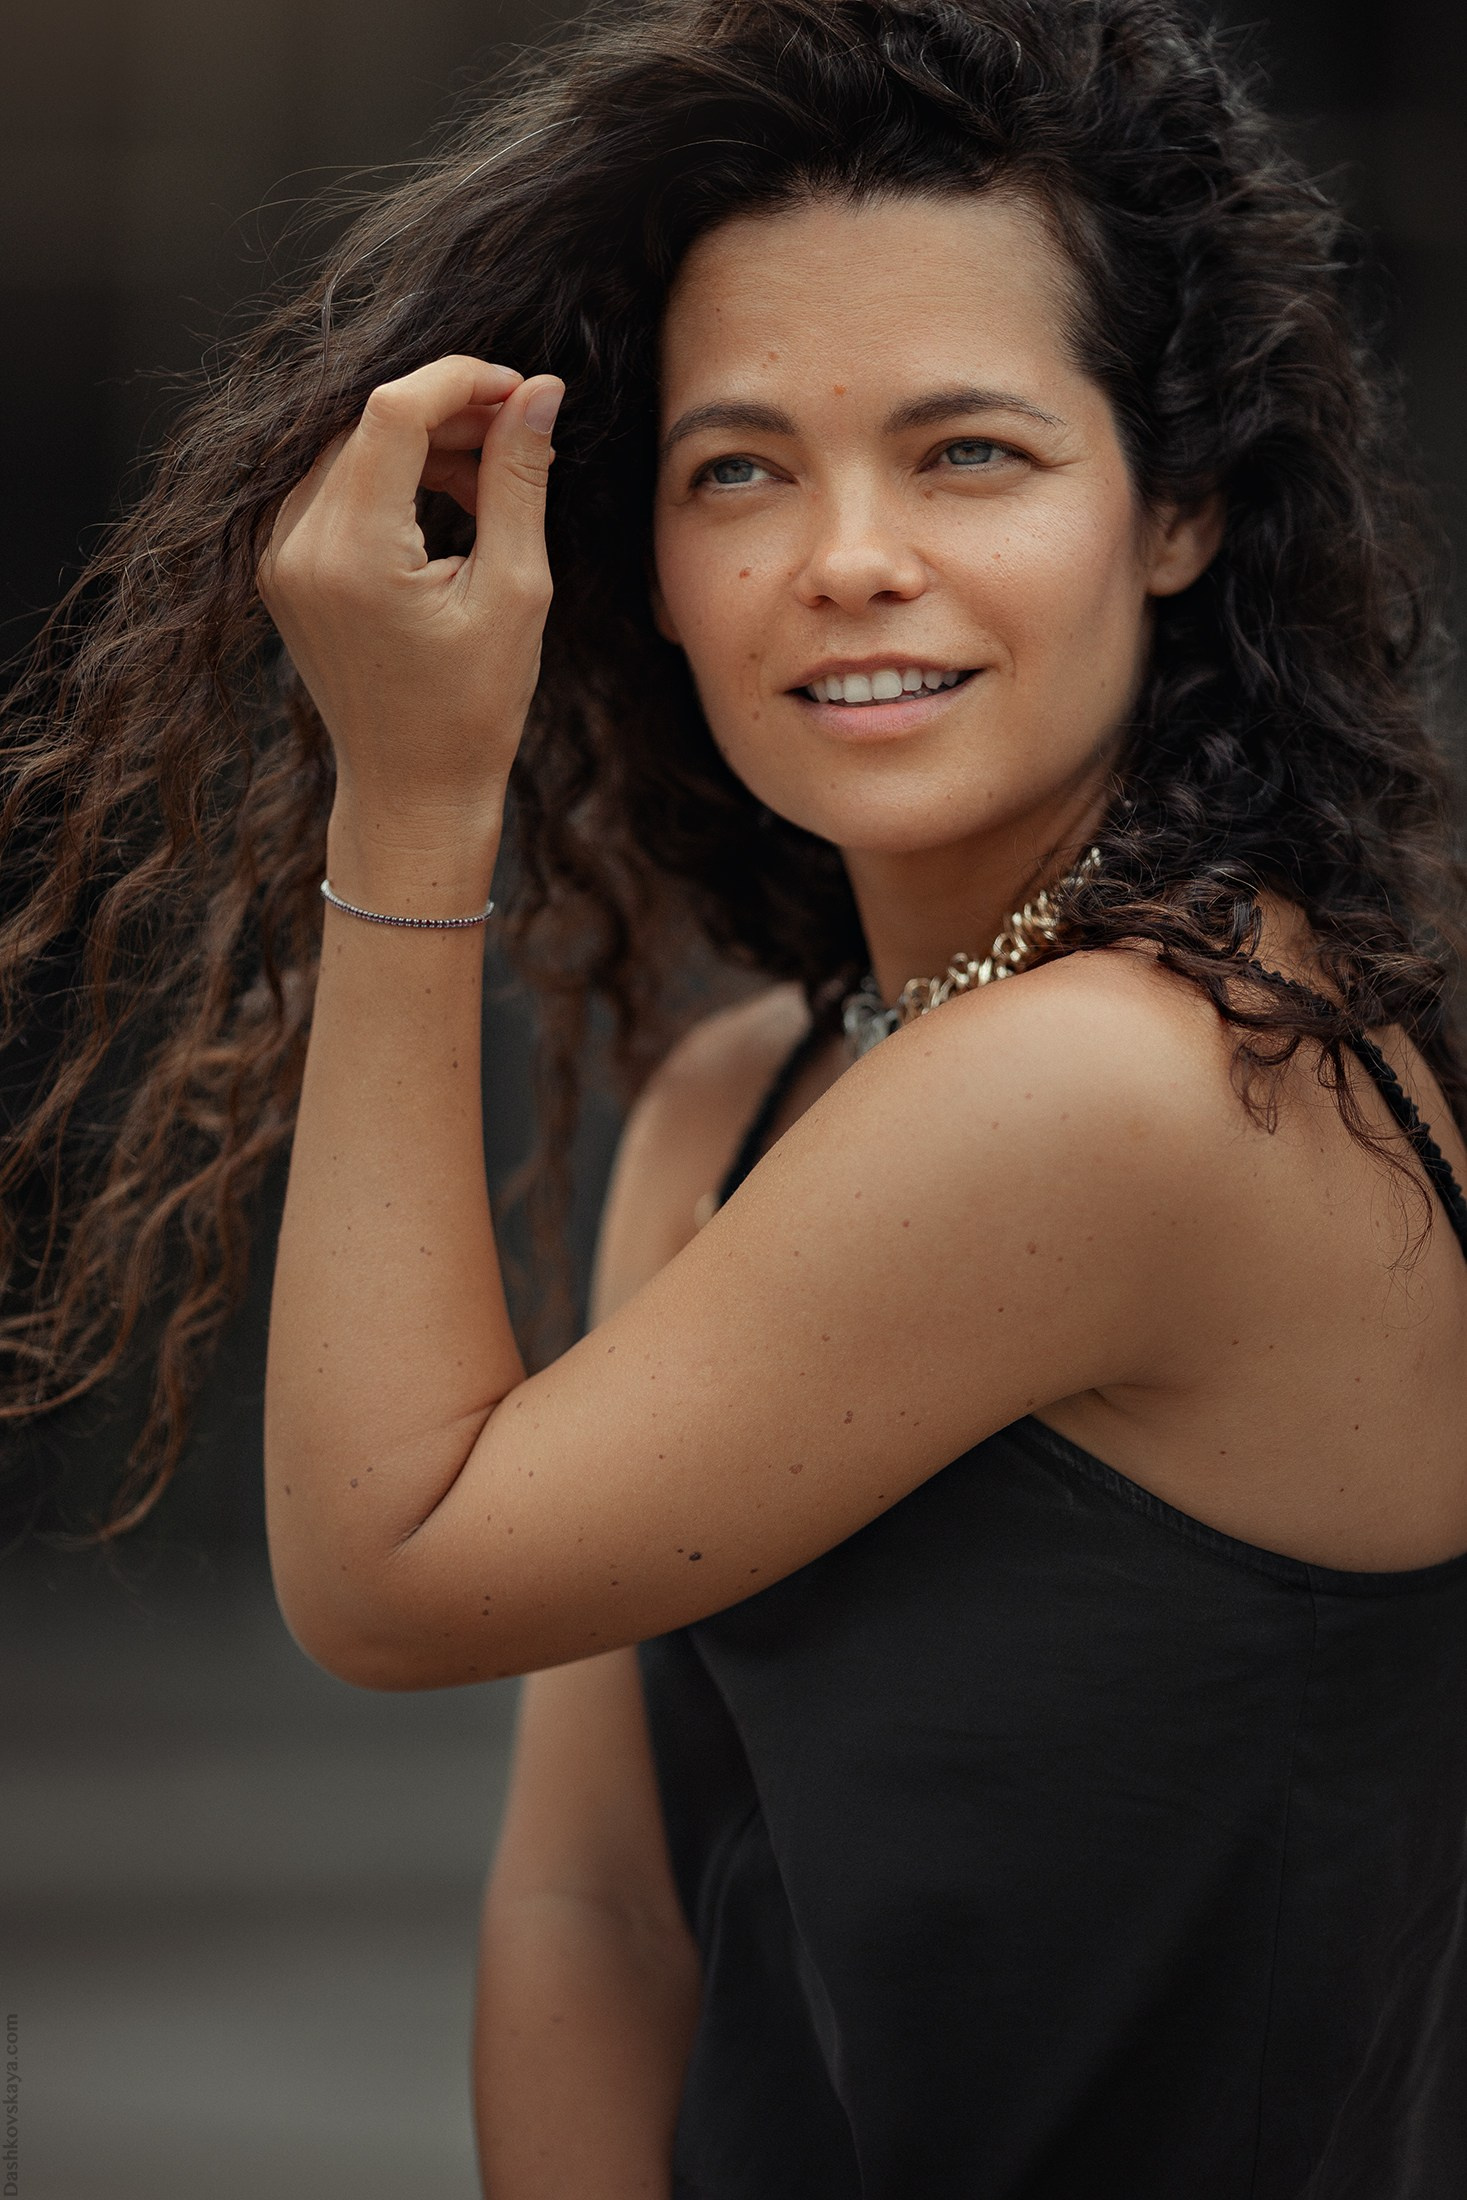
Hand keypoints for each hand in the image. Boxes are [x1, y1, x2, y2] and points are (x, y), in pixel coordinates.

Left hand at [257, 355, 563, 842]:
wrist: (411, 789)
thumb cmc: (473, 708)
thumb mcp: (515, 589)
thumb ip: (519, 479)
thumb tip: (540, 392)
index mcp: (353, 553)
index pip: (393, 410)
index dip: (461, 381)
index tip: (521, 389)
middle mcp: (299, 546)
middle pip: (368, 423)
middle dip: (447, 412)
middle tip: (519, 434)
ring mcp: (281, 557)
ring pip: (350, 448)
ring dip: (422, 444)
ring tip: (490, 483)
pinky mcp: (282, 568)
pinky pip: (334, 488)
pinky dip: (391, 477)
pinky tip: (447, 505)